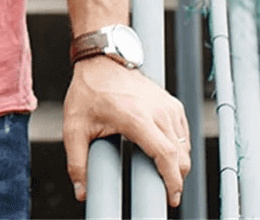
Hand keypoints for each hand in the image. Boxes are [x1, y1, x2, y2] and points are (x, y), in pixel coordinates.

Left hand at [63, 55, 190, 207]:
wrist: (100, 60)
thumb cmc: (88, 90)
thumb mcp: (75, 126)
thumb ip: (77, 162)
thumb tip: (81, 192)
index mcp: (136, 118)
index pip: (167, 157)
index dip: (172, 182)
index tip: (170, 198)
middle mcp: (157, 111)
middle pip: (180, 156)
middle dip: (175, 178)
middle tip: (162, 189)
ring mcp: (167, 105)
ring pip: (184, 146)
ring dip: (176, 163)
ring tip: (158, 171)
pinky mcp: (171, 103)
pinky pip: (183, 133)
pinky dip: (178, 147)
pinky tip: (161, 151)